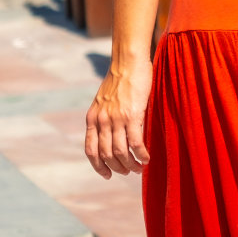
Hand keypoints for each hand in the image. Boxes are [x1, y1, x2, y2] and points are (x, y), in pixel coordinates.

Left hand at [84, 60, 151, 178]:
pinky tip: (146, 158)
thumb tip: (112, 133)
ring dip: (130, 165)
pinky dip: (141, 155)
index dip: (98, 166)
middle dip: (117, 168)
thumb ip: (104, 116)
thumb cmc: (120, 78)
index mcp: (92, 118)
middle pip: (106, 155)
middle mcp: (102, 121)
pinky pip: (136, 143)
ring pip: (121, 152)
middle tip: (128, 171)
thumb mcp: (104, 100)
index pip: (91, 151)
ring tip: (139, 168)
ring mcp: (116, 119)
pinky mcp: (132, 115)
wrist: (128, 61)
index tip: (107, 174)